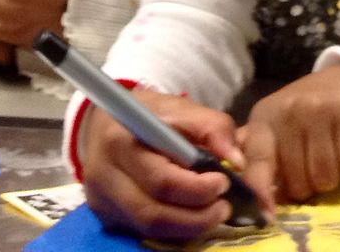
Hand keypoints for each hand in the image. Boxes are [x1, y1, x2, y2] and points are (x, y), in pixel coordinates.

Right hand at [80, 88, 252, 241]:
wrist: (106, 124)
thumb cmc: (149, 115)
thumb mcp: (181, 108)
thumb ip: (212, 127)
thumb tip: (237, 161)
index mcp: (120, 141)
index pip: (161, 180)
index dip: (197, 189)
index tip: (224, 182)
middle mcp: (104, 175)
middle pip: (153, 213)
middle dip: (197, 216)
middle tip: (225, 207)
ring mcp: (102, 200)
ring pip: (149, 228)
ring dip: (188, 227)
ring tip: (214, 213)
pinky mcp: (105, 216)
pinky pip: (143, 231)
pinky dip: (174, 229)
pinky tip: (192, 217)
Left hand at [240, 61, 339, 204]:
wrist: (339, 82)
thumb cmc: (300, 112)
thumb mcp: (271, 125)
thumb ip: (255, 154)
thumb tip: (239, 185)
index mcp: (264, 117)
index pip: (259, 160)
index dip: (260, 190)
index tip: (267, 215)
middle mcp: (289, 111)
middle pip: (298, 181)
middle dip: (305, 186)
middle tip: (308, 168)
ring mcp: (320, 110)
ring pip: (325, 177)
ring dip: (328, 178)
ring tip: (326, 158)